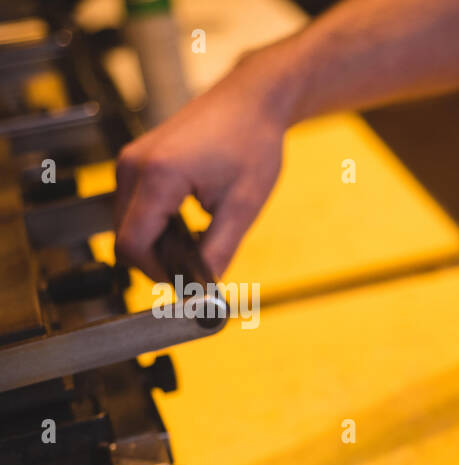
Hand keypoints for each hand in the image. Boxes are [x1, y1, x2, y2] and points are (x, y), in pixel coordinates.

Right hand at [114, 48, 292, 279]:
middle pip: (125, 237)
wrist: (251, 100)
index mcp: (157, 176)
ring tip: (201, 241)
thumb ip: (219, 251)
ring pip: (128, 224)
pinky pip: (134, 207)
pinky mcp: (135, 160)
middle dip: (158, 260)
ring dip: (158, 242)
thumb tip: (203, 290)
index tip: (188, 281)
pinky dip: (156, 224)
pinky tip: (191, 226)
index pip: (133, 244)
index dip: (158, 273)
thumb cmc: (252, 144)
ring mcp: (130, 160)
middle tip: (200, 264)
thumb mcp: (244, 207)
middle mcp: (133, 166)